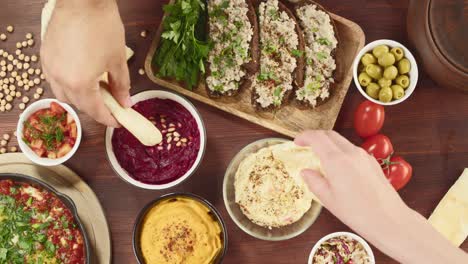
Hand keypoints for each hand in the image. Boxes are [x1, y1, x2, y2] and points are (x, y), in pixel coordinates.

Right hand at [41, 0, 129, 126]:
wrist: (82, 0)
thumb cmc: (103, 27)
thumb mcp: (117, 60)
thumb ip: (121, 85)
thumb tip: (125, 102)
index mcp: (79, 84)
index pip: (95, 110)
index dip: (108, 118)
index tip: (118, 121)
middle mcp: (60, 79)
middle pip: (77, 105)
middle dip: (95, 109)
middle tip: (111, 105)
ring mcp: (49, 67)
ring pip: (62, 94)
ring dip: (79, 98)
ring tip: (97, 91)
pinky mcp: (45, 55)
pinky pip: (54, 79)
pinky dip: (67, 84)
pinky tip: (80, 77)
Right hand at [295, 130, 467, 262]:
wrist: (389, 219)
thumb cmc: (356, 212)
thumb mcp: (328, 199)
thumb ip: (314, 181)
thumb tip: (306, 171)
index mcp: (336, 160)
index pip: (317, 138)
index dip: (304, 136)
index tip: (296, 142)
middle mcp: (351, 153)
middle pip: (330, 134)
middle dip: (315, 136)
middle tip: (305, 146)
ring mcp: (363, 156)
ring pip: (341, 141)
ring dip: (328, 144)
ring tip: (320, 157)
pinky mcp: (372, 162)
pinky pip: (352, 150)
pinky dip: (340, 151)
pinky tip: (338, 166)